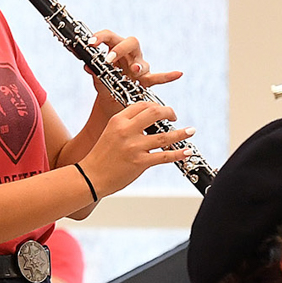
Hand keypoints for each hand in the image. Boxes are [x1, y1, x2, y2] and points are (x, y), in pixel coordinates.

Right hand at [79, 100, 193, 195]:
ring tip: (191, 131)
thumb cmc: (101, 157)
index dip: (155, 106)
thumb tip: (148, 123)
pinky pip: (164, 156)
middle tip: (174, 117)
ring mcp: (134, 147)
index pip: (142, 105)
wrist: (90, 177)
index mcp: (118, 120)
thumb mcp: (110, 134)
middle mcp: (127, 131)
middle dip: (169, 113)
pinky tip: (186, 152)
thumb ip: (127, 126)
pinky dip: (178, 153)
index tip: (161, 111)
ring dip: (181, 133)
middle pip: (155, 113)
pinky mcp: (140, 162)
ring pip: (165, 136)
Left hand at [91, 30, 182, 89]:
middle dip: (120, 48)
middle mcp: (130, 55)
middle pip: (130, 42)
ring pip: (142, 61)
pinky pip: (158, 78)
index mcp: (115, 50)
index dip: (100, 36)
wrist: (112, 105)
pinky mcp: (147, 80)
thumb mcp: (98, 81)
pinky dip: (168, 76)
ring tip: (134, 70)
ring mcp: (140, 67)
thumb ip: (94, 72)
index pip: (110, 36)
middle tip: (108, 59)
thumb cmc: (106, 88)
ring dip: (138, 65)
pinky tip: (178, 74)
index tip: (91, 43)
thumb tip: (87, 65)